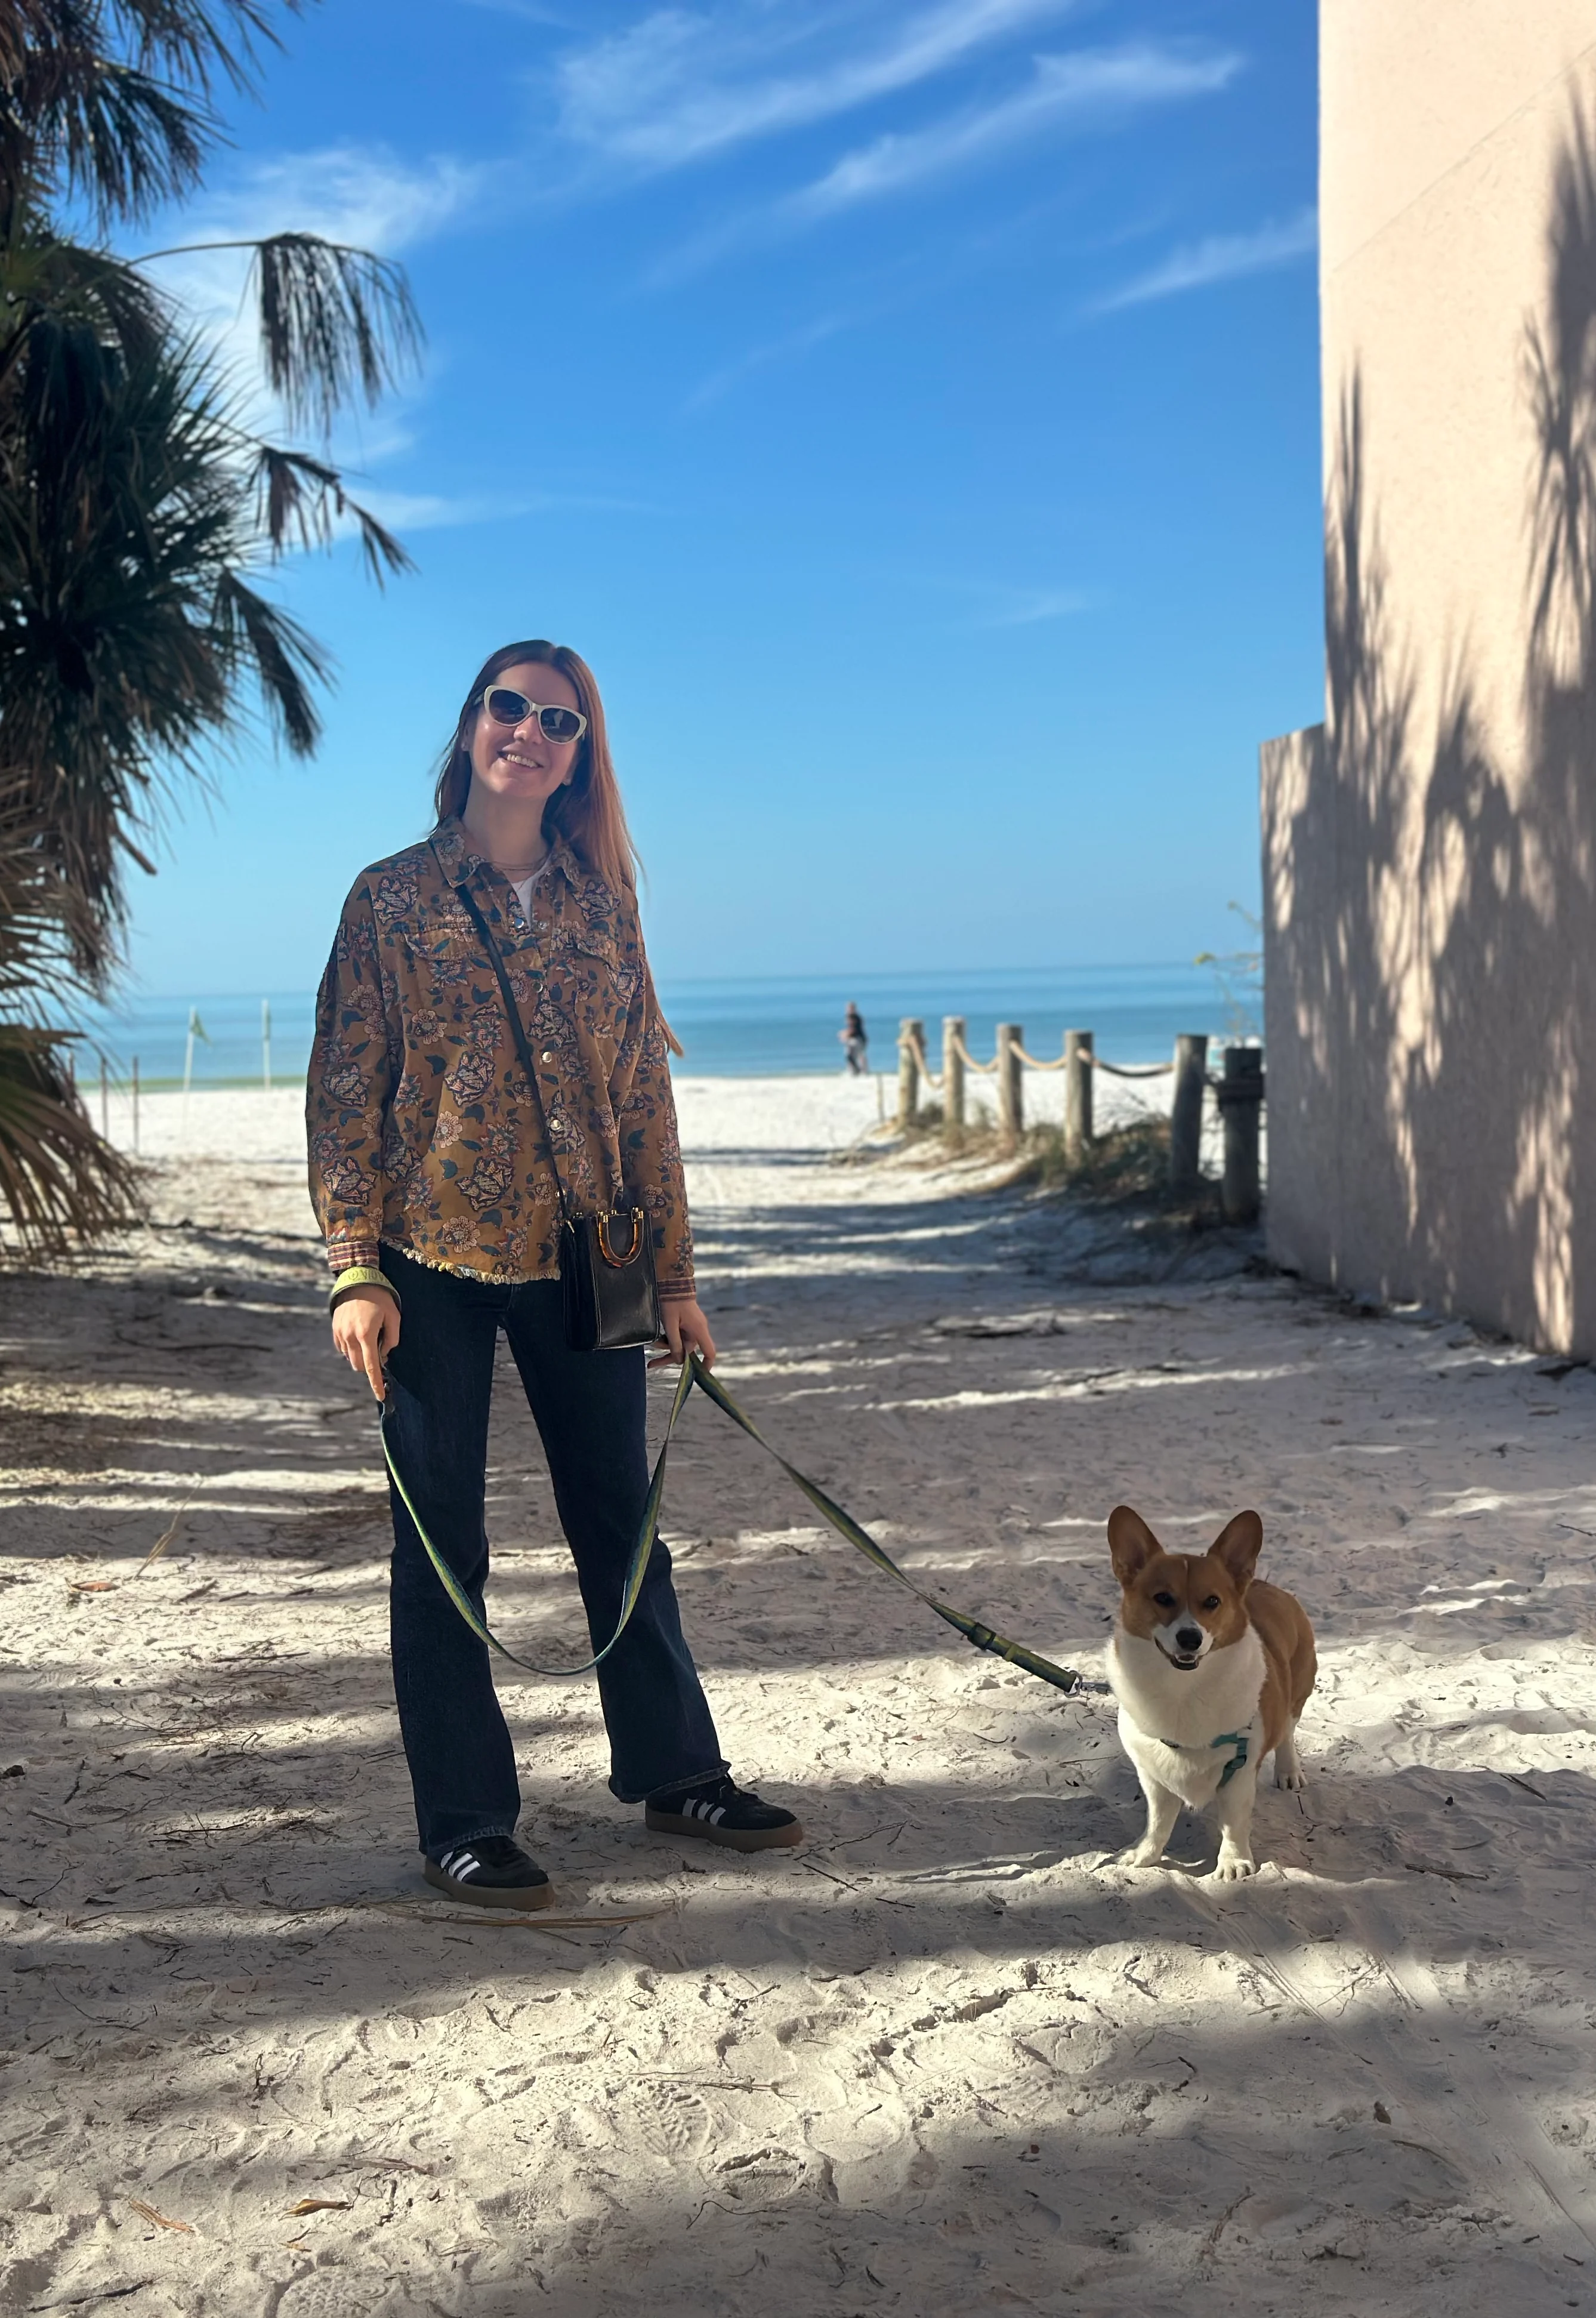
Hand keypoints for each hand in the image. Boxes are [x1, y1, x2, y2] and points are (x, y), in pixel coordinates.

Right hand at [331, 1285, 400, 1400]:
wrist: (357, 1280)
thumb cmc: (380, 1298)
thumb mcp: (394, 1316)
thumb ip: (392, 1338)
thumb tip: (384, 1355)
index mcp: (366, 1335)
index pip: (371, 1367)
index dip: (376, 1383)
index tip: (380, 1396)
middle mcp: (350, 1337)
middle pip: (359, 1366)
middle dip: (370, 1365)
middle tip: (379, 1348)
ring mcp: (340, 1334)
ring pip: (351, 1358)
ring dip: (361, 1356)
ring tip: (369, 1336)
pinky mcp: (335, 1330)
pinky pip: (343, 1349)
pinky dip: (352, 1348)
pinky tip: (359, 1334)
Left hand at [651, 1296, 715, 1370]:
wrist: (672, 1281)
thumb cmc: (672, 1302)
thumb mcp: (670, 1324)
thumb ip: (674, 1343)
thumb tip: (678, 1360)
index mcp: (698, 1331)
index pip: (709, 1352)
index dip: (706, 1366)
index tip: (697, 1375)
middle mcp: (697, 1330)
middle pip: (687, 1351)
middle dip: (669, 1356)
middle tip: (652, 1364)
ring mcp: (691, 1326)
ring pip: (679, 1344)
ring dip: (666, 1346)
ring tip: (651, 1343)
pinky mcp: (685, 1322)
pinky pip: (677, 1336)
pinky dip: (667, 1339)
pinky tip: (656, 1338)